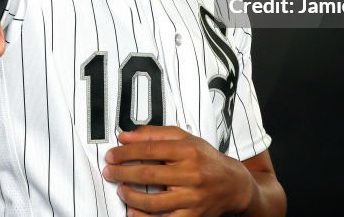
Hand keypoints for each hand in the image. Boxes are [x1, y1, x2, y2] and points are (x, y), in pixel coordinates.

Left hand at [102, 126, 253, 216]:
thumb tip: (125, 136)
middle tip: (109, 171)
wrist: (234, 185)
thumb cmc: (206, 160)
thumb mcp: (186, 139)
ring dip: (130, 196)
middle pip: (148, 174)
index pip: (150, 149)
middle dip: (122, 173)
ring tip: (120, 190)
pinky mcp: (192, 216)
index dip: (126, 152)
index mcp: (189, 151)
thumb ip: (155, 134)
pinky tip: (132, 211)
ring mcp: (192, 198)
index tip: (112, 154)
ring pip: (153, 202)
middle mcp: (192, 174)